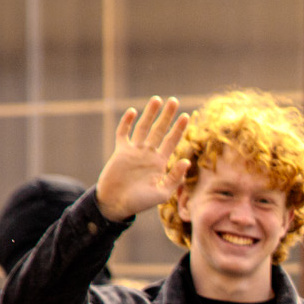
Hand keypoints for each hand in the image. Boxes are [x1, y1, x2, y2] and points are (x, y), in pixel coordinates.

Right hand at [94, 96, 190, 221]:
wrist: (116, 204)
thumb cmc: (140, 202)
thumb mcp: (162, 193)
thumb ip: (175, 177)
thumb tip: (187, 161)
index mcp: (161, 163)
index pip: (172, 141)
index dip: (179, 129)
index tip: (187, 115)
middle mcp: (149, 154)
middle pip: (160, 130)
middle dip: (167, 116)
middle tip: (174, 100)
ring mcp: (134, 151)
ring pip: (143, 128)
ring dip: (150, 114)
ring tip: (157, 99)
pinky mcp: (120, 151)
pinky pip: (123, 133)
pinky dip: (127, 122)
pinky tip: (133, 111)